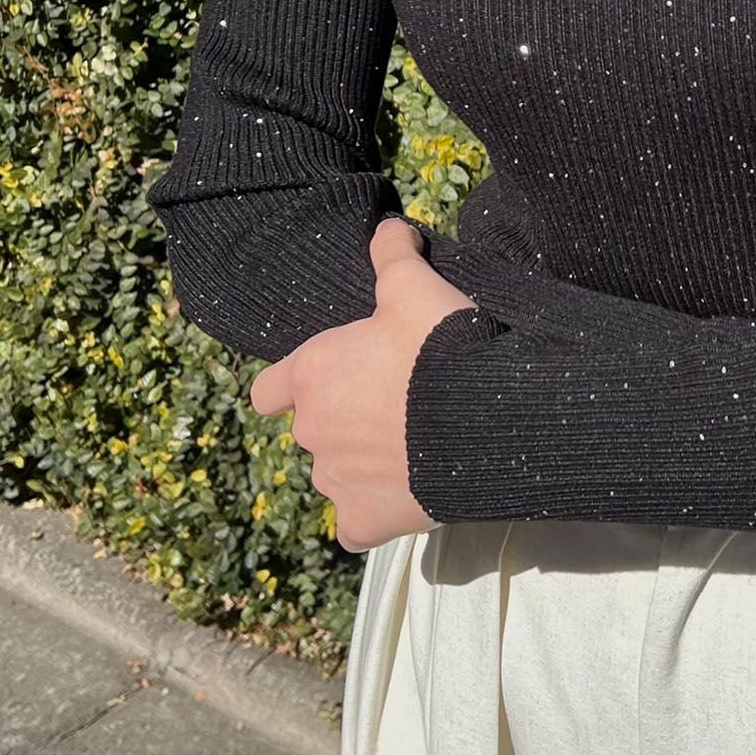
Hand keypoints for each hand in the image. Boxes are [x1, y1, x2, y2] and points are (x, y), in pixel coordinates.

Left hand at [250, 216, 475, 553]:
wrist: (487, 417)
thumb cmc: (441, 349)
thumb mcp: (416, 288)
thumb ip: (393, 256)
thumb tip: (387, 227)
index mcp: (311, 375)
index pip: (269, 391)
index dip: (295, 385)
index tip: (329, 382)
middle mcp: (311, 431)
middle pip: (313, 430)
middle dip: (344, 422)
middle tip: (397, 407)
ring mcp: (335, 481)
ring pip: (335, 476)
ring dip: (361, 467)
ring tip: (413, 450)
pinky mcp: (364, 520)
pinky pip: (354, 527)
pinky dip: (371, 517)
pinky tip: (402, 499)